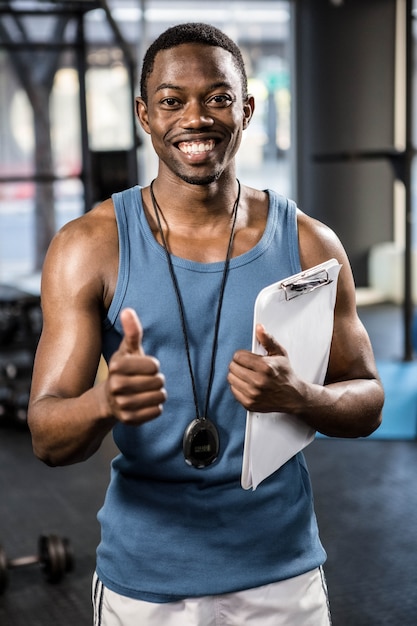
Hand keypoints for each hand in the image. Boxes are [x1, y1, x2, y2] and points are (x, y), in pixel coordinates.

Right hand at [106, 308, 166, 424]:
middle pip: (158, 382)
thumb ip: (131, 331)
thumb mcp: (127, 350)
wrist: (107, 400)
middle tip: (145, 380)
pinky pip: (157, 411)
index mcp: (117, 366)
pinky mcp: (129, 420)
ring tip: (146, 391)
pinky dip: (155, 407)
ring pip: (159, 397)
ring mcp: (122, 404)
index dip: (153, 365)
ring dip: (158, 393)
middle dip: (157, 380)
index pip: (154, 365)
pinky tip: (144, 403)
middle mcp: (116, 386)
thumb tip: (128, 310)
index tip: (144, 367)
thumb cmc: (123, 370)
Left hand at [227, 324, 303, 413]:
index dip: (242, 355)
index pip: (238, 356)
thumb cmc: (286, 374)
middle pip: (232, 367)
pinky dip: (238, 386)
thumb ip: (268, 340)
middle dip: (239, 364)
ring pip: (231, 379)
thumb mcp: (279, 353)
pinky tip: (248, 384)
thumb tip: (259, 328)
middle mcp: (258, 382)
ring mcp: (253, 394)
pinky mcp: (249, 404)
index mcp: (265, 367)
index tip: (247, 358)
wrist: (293, 396)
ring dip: (237, 375)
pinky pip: (233, 390)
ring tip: (248, 375)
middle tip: (248, 366)